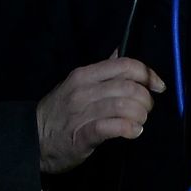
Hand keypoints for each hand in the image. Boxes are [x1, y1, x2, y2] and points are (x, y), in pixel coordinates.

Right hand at [36, 55, 164, 173]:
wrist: (32, 139)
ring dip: (140, 115)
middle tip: (146, 110)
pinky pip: (112, 127)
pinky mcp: (82, 135)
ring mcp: (82, 112)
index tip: (158, 86)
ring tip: (139, 122)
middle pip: (129, 87)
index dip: (148, 74)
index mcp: (85, 74)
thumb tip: (120, 50)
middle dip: (146, 99)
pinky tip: (133, 132)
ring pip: (124, 106)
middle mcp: (84, 90)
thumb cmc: (60, 111)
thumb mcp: (78, 84)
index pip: (125, 65)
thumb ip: (102, 70)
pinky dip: (129, 129)